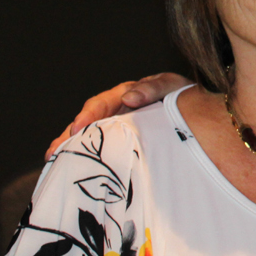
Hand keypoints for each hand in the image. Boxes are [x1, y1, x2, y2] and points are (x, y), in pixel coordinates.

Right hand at [46, 72, 190, 157]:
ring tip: (54, 160)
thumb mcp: (171, 87)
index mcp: (127, 94)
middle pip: (88, 122)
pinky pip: (103, 148)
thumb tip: (128, 97)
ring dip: (71, 147)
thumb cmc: (185, 97)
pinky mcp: (124, 142)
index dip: (88, 114)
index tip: (77, 127)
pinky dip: (87, 156)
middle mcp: (118, 110)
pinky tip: (73, 167)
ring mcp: (120, 127)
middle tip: (54, 151)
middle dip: (70, 135)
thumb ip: (152, 89)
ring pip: (91, 136)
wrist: (201, 113)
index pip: (101, 103)